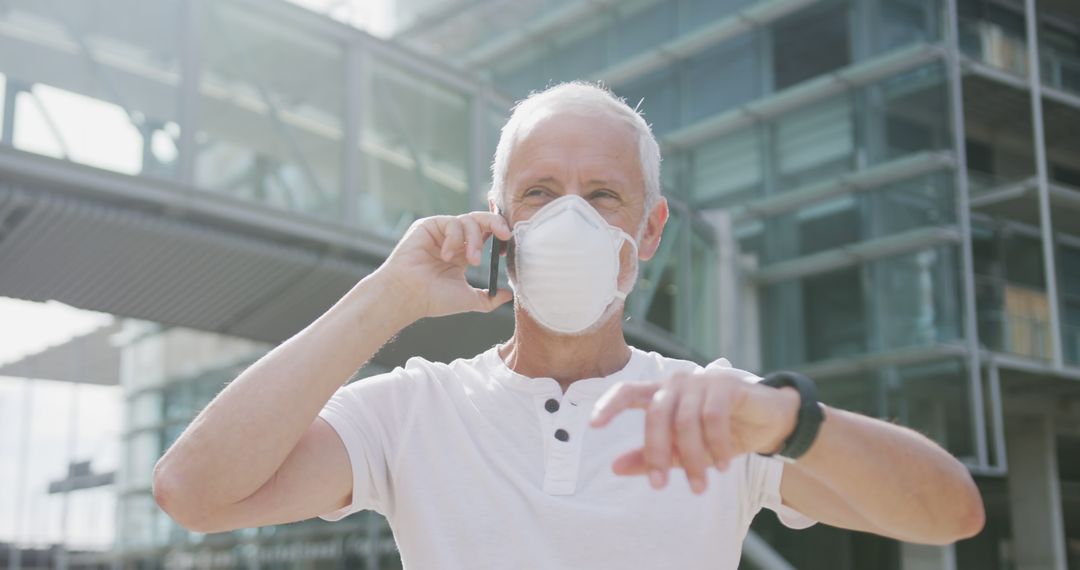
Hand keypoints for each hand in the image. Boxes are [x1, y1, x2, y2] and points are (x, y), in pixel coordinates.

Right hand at [373, 212, 513, 320]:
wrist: (409, 296)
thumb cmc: (433, 299)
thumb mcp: (469, 299)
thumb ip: (489, 298)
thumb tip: (509, 295)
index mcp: (463, 254)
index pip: (487, 234)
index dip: (499, 235)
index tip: (506, 250)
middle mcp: (453, 240)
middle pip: (481, 220)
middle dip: (496, 224)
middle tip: (505, 236)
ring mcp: (441, 232)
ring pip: (469, 220)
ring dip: (475, 240)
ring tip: (472, 261)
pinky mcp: (428, 225)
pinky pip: (451, 222)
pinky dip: (454, 238)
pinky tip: (446, 255)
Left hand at [589, 368, 798, 493]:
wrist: (768, 421)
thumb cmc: (721, 433)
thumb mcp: (683, 451)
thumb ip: (650, 457)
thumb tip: (614, 467)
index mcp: (661, 393)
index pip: (627, 391)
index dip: (608, 405)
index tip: (592, 426)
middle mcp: (677, 382)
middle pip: (656, 414)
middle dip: (655, 453)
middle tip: (659, 487)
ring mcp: (701, 380)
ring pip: (685, 420)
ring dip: (692, 458)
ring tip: (700, 485)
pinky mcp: (727, 384)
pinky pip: (713, 417)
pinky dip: (716, 445)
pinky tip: (723, 466)